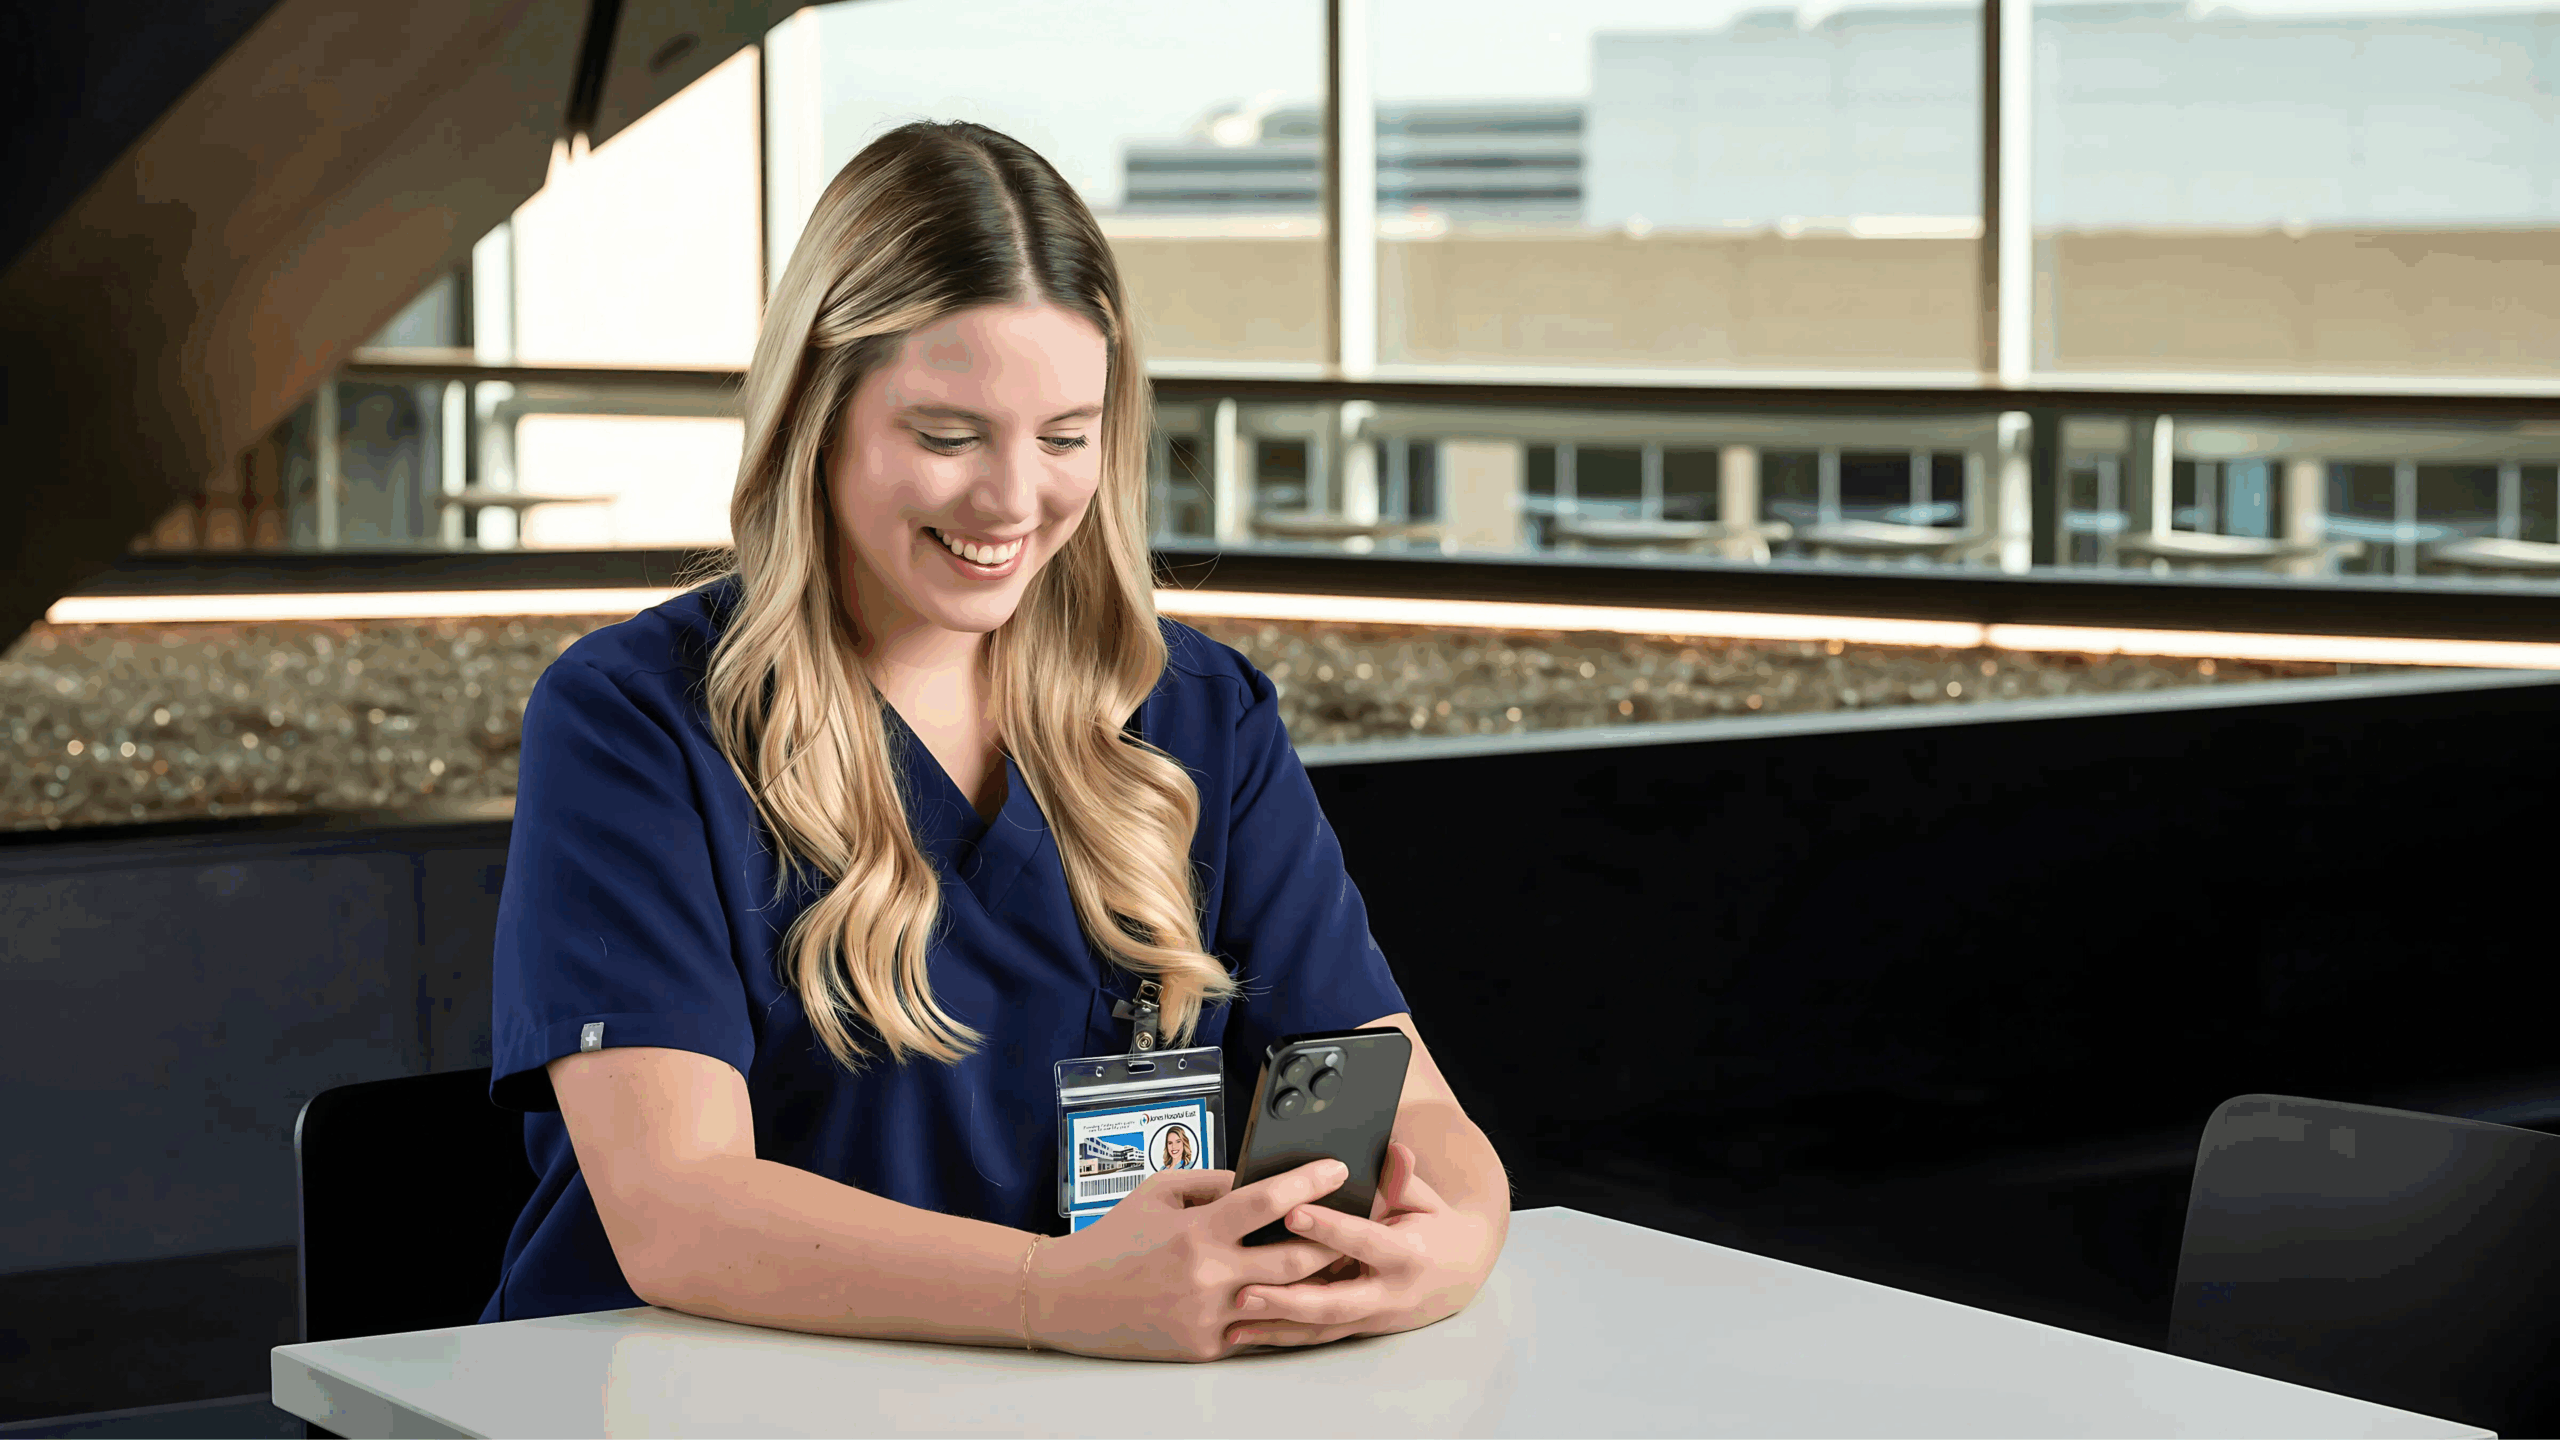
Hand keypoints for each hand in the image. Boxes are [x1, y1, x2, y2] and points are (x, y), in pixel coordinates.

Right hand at [1022, 1158, 1348, 1361]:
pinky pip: (1256, 1327)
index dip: (1310, 1181)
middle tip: (1353, 1224)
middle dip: (1331, 1241)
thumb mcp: (1160, 1193)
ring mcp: (1209, 1316)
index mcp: (1198, 1229)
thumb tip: (1262, 1180)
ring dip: (1314, 1282)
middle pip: (1294, 1259)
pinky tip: (1296, 1297)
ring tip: (1336, 1262)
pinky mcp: (1205, 1346)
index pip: (1267, 1199)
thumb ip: (1214, 1183)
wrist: (1070, 1298)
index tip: (1338, 1168)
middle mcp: (1208, 1275)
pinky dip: (1276, 1310)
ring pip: (1284, 1301)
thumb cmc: (1115, 1238)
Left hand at [1228, 1141, 1499, 1347]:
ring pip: (1319, 1327)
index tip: (1292, 1212)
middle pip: (1335, 1302)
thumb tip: (1392, 1150)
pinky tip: (1242, 1334)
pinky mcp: (1357, 1329)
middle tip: (1246, 1288)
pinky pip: (1314, 1336)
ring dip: (1275, 1326)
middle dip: (1289, 1298)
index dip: (1328, 1228)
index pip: (1362, 1241)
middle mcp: (1388, 1294)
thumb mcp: (1424, 1200)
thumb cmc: (1434, 1229)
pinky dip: (1279, 1336)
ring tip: (1234, 1320)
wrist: (1458, 1276)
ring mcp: (1370, 1318)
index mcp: (1406, 1255)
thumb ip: (1400, 1180)